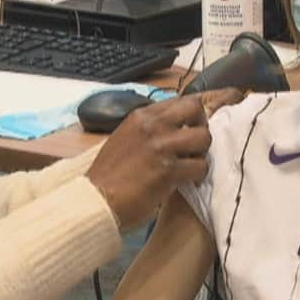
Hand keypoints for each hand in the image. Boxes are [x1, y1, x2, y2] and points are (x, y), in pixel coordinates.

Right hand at [86, 90, 239, 230]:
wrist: (97, 199)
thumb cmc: (108, 175)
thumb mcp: (125, 137)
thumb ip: (148, 129)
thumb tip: (173, 129)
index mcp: (140, 116)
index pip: (180, 100)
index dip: (192, 115)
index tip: (193, 128)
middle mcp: (152, 125)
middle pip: (195, 109)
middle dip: (201, 127)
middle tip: (195, 145)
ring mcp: (161, 146)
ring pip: (203, 138)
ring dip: (202, 153)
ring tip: (191, 165)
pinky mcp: (168, 170)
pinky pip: (200, 166)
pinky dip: (199, 175)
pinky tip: (188, 180)